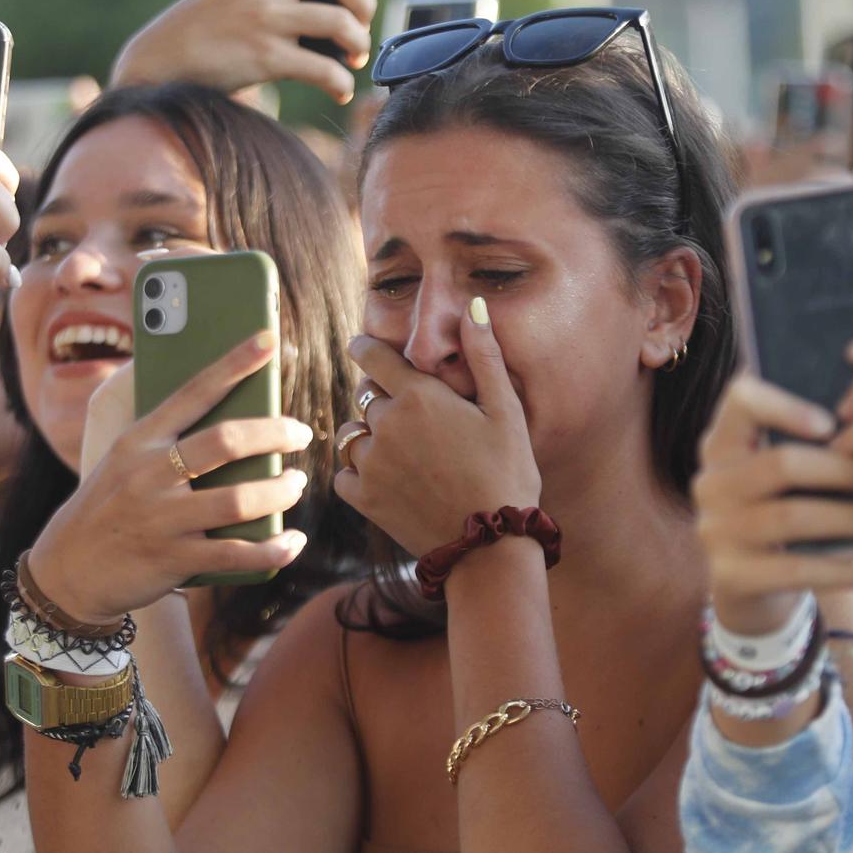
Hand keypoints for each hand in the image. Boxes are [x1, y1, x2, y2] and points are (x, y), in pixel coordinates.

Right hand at [28, 332, 315, 622]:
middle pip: (226, 442)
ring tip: (295, 483)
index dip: (233, 363)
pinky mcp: (172, 560)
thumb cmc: (108, 504)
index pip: (193, 391)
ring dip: (280, 491)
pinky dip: (272, 548)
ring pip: (239, 500)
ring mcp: (161, 519)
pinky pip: (235, 554)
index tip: (267, 339)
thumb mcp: (120, 455)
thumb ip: (161, 426)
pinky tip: (292, 541)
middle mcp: (149, 474)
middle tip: (301, 434)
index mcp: (139, 440)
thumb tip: (210, 385)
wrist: (67, 569)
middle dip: (276, 433)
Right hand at [111, 0, 379, 104]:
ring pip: (342, 23)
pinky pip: (325, 70)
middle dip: (366, 5)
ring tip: (352, 58)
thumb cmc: (208, 26)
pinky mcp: (264, 57)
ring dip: (359, 44)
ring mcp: (264, 17)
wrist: (161, 61)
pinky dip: (342, 84)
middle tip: (361, 26)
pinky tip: (339, 90)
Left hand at [334, 298, 540, 558]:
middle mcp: (386, 424)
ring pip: (354, 435)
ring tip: (400, 452)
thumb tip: (475, 306)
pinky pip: (344, 474)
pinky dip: (358, 472)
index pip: (373, 356)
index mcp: (418, 396)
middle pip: (367, 396)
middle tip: (409, 415)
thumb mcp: (506, 411)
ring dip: (370, 436)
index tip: (360, 345)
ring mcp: (371, 463)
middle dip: (382, 398)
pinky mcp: (364, 498)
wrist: (491, 546)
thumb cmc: (508, 474)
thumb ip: (485, 357)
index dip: (365, 347)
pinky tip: (385, 479)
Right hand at [692, 373, 852, 634]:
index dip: (785, 406)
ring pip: (789, 516)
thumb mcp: (780, 476)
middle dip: (843, 470)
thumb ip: (810, 448)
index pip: (740, 400)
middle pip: (780, 463)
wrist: (750, 585)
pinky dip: (838, 570)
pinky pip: (792, 569)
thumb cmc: (783, 511)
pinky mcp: (728, 575)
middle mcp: (711, 482)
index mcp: (723, 442)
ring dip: (851, 518)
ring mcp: (715, 530)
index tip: (832, 424)